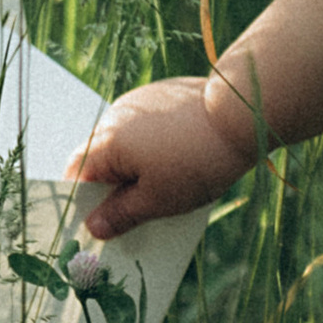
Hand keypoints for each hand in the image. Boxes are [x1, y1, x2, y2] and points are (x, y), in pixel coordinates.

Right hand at [64, 76, 254, 244]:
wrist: (244, 113)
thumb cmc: (197, 161)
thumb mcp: (158, 200)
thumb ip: (121, 214)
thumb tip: (92, 226)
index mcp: (108, 140)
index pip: (77, 173)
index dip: (85, 201)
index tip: (98, 226)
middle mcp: (118, 114)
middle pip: (103, 157)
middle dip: (114, 189)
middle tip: (133, 219)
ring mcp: (142, 101)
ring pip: (128, 143)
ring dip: (137, 169)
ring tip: (163, 196)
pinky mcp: (167, 95)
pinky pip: (150, 128)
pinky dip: (156, 149)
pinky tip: (181, 166)